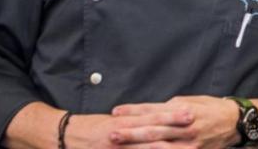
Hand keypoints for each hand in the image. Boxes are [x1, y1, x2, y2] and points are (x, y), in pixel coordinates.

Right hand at [62, 112, 192, 148]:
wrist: (63, 137)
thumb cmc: (87, 128)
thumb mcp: (108, 122)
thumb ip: (128, 122)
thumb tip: (149, 121)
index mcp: (121, 121)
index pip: (150, 116)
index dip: (169, 114)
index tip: (188, 111)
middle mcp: (121, 134)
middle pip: (151, 131)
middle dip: (173, 127)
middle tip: (193, 123)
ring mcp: (117, 147)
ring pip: (145, 148)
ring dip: (165, 147)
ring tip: (187, 146)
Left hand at [109, 95, 239, 148]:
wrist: (234, 122)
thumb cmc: (206, 108)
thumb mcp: (186, 101)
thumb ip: (165, 108)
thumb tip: (145, 112)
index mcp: (180, 109)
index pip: (151, 110)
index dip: (132, 112)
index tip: (115, 112)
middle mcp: (185, 126)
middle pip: (153, 130)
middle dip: (131, 132)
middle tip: (112, 134)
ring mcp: (190, 142)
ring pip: (161, 146)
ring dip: (140, 147)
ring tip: (123, 146)